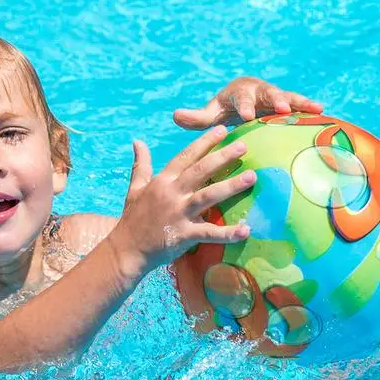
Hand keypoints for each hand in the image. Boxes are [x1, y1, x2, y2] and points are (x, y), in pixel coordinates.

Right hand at [110, 125, 254, 279]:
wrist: (127, 249)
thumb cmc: (133, 219)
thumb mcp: (134, 188)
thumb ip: (141, 164)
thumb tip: (137, 141)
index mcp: (163, 181)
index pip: (186, 156)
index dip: (204, 142)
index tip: (222, 130)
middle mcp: (172, 194)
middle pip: (200, 171)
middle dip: (222, 157)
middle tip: (244, 146)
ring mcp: (178, 214)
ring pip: (208, 196)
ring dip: (231, 186)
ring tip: (252, 177)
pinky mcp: (184, 235)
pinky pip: (210, 233)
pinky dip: (228, 233)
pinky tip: (246, 229)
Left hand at [173, 76, 322, 129]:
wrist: (246, 98)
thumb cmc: (227, 109)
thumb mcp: (213, 112)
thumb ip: (198, 117)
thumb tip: (175, 116)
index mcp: (239, 92)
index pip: (241, 99)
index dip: (244, 106)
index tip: (247, 116)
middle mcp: (259, 90)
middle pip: (267, 93)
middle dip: (275, 100)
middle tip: (282, 108)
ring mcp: (275, 96)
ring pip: (287, 96)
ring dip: (298, 102)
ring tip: (312, 107)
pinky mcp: (288, 104)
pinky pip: (300, 105)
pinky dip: (310, 107)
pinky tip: (322, 111)